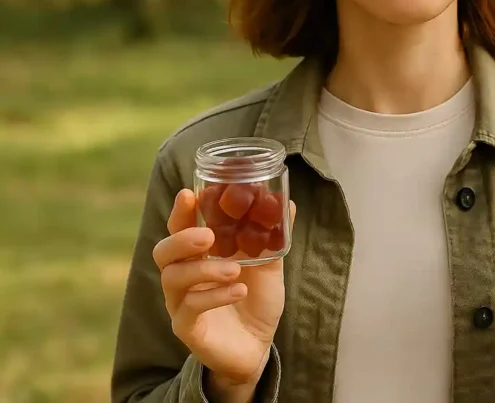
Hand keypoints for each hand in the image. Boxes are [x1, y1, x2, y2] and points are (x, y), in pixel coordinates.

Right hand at [152, 189, 294, 399]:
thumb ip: (272, 236)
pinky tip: (239, 290)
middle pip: (163, 252)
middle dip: (182, 239)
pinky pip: (189, 309)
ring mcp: (181, 303)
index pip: (180, 228)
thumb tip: (287, 202)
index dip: (181, 211)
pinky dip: (215, 296)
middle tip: (207, 236)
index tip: (190, 194)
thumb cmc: (255, 300)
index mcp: (198, 255)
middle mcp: (183, 276)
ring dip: (205, 269)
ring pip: (174, 279)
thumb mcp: (268, 265)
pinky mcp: (187, 328)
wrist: (257, 345)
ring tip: (235, 268)